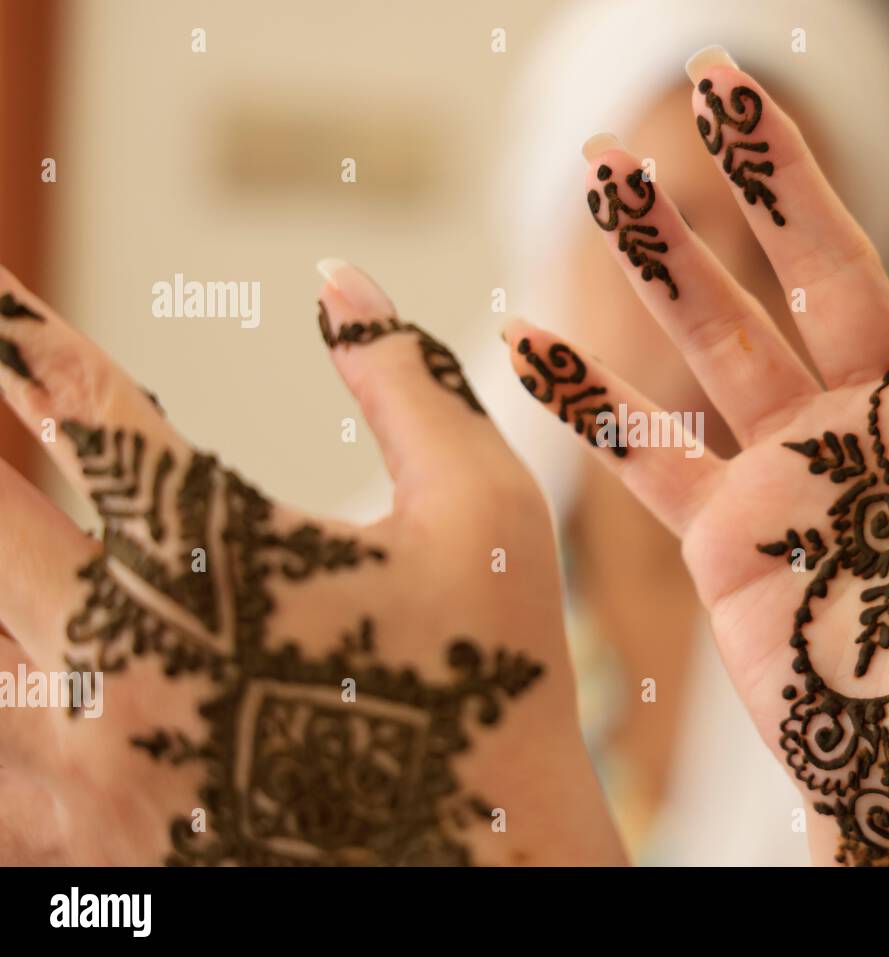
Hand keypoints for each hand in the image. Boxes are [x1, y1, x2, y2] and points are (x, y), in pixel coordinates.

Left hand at [0, 261, 622, 865]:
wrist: (485, 872)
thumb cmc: (490, 684)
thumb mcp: (486, 512)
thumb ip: (406, 380)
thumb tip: (340, 278)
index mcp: (211, 555)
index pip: (76, 401)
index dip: (4, 330)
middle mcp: (113, 655)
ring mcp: (77, 763)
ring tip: (26, 546)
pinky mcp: (71, 847)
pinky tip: (27, 679)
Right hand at [504, 3, 888, 865]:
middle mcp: (877, 414)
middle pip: (820, 264)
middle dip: (768, 175)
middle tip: (715, 77)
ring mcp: (793, 467)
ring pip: (715, 335)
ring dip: (656, 258)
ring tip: (601, 169)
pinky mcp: (725, 533)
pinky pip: (644, 450)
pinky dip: (584, 398)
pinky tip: (522, 335)